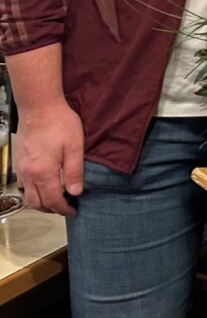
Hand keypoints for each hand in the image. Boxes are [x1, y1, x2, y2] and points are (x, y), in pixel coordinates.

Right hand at [13, 101, 84, 215]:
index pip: (53, 201)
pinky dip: (33, 191)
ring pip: (27, 196)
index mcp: (44, 173)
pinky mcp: (17, 162)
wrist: (38, 107)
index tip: (74, 212)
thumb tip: (76, 192)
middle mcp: (28, 174)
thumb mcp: (75, 146)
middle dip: (51, 209)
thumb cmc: (60, 124)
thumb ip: (74, 171)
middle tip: (66, 207)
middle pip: (37, 203)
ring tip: (56, 199)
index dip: (64, 209)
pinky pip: (23, 185)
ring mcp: (20, 168)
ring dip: (40, 202)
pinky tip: (43, 185)